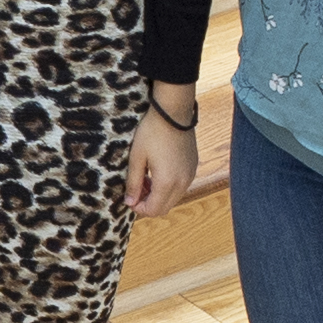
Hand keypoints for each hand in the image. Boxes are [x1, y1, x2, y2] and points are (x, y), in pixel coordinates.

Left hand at [125, 107, 195, 221]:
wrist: (173, 113)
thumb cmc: (152, 132)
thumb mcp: (137, 158)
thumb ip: (133, 183)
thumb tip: (130, 202)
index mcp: (167, 182)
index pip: (153, 210)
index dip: (139, 209)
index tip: (130, 198)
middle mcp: (182, 183)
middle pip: (164, 208)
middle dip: (148, 203)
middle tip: (136, 188)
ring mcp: (190, 175)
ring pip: (173, 198)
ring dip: (158, 195)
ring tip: (146, 179)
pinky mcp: (193, 168)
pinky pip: (180, 187)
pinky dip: (168, 187)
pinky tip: (158, 172)